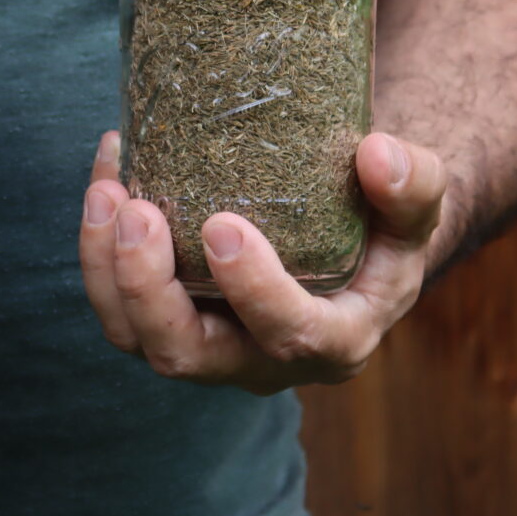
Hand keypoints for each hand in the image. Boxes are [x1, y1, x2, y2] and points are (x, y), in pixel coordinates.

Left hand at [80, 130, 446, 394]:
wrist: (353, 241)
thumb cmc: (385, 225)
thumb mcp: (417, 207)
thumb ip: (414, 183)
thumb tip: (376, 154)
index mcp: (335, 341)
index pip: (294, 335)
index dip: (254, 291)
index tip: (222, 224)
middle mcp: (263, 361)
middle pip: (188, 354)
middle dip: (149, 288)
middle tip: (136, 210)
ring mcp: (210, 347)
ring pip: (137, 337)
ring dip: (107, 270)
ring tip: (106, 191)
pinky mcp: (171, 321)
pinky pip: (119, 304)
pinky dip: (99, 248)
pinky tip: (108, 175)